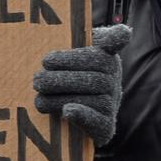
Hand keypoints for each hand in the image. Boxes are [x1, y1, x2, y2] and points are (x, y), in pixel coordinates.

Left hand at [33, 24, 132, 145]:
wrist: (68, 110)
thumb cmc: (61, 75)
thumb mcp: (64, 55)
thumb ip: (73, 38)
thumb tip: (112, 32)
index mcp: (105, 56)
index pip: (114, 42)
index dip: (117, 38)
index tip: (122, 33)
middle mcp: (114, 79)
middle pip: (94, 76)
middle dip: (62, 78)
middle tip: (37, 79)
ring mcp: (112, 103)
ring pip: (91, 98)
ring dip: (61, 97)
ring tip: (38, 95)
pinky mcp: (105, 127)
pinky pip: (97, 121)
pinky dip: (83, 116)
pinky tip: (67, 111)